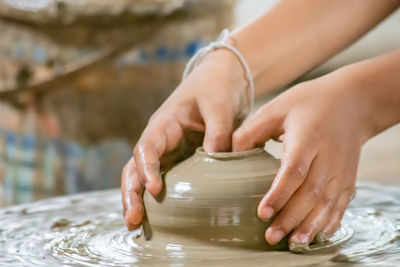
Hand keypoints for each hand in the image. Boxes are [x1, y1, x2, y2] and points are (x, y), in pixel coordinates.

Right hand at [122, 49, 248, 229]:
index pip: (147, 147)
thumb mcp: (220, 106)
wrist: (220, 81)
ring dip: (137, 199)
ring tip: (135, 226)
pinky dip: (154, 198)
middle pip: (135, 167)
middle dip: (131, 192)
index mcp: (164, 123)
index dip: (147, 168)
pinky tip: (155, 218)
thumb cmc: (216, 88)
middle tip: (133, 220)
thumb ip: (218, 131)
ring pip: (142, 176)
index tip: (156, 189)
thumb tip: (214, 158)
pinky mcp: (177, 160)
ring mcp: (166, 151)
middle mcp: (159, 139)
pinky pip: (162, 179)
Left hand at [232, 69, 372, 245]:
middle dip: (291, 218)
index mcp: (307, 138)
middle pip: (310, 193)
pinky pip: (342, 204)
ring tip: (294, 243)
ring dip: (311, 225)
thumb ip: (251, 131)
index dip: (279, 194)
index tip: (262, 213)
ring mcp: (342, 169)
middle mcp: (328, 157)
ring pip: (327, 203)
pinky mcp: (349, 177)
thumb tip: (231, 154)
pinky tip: (317, 234)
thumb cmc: (309, 103)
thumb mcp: (277, 108)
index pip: (294, 171)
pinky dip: (330, 221)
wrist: (353, 102)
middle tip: (271, 236)